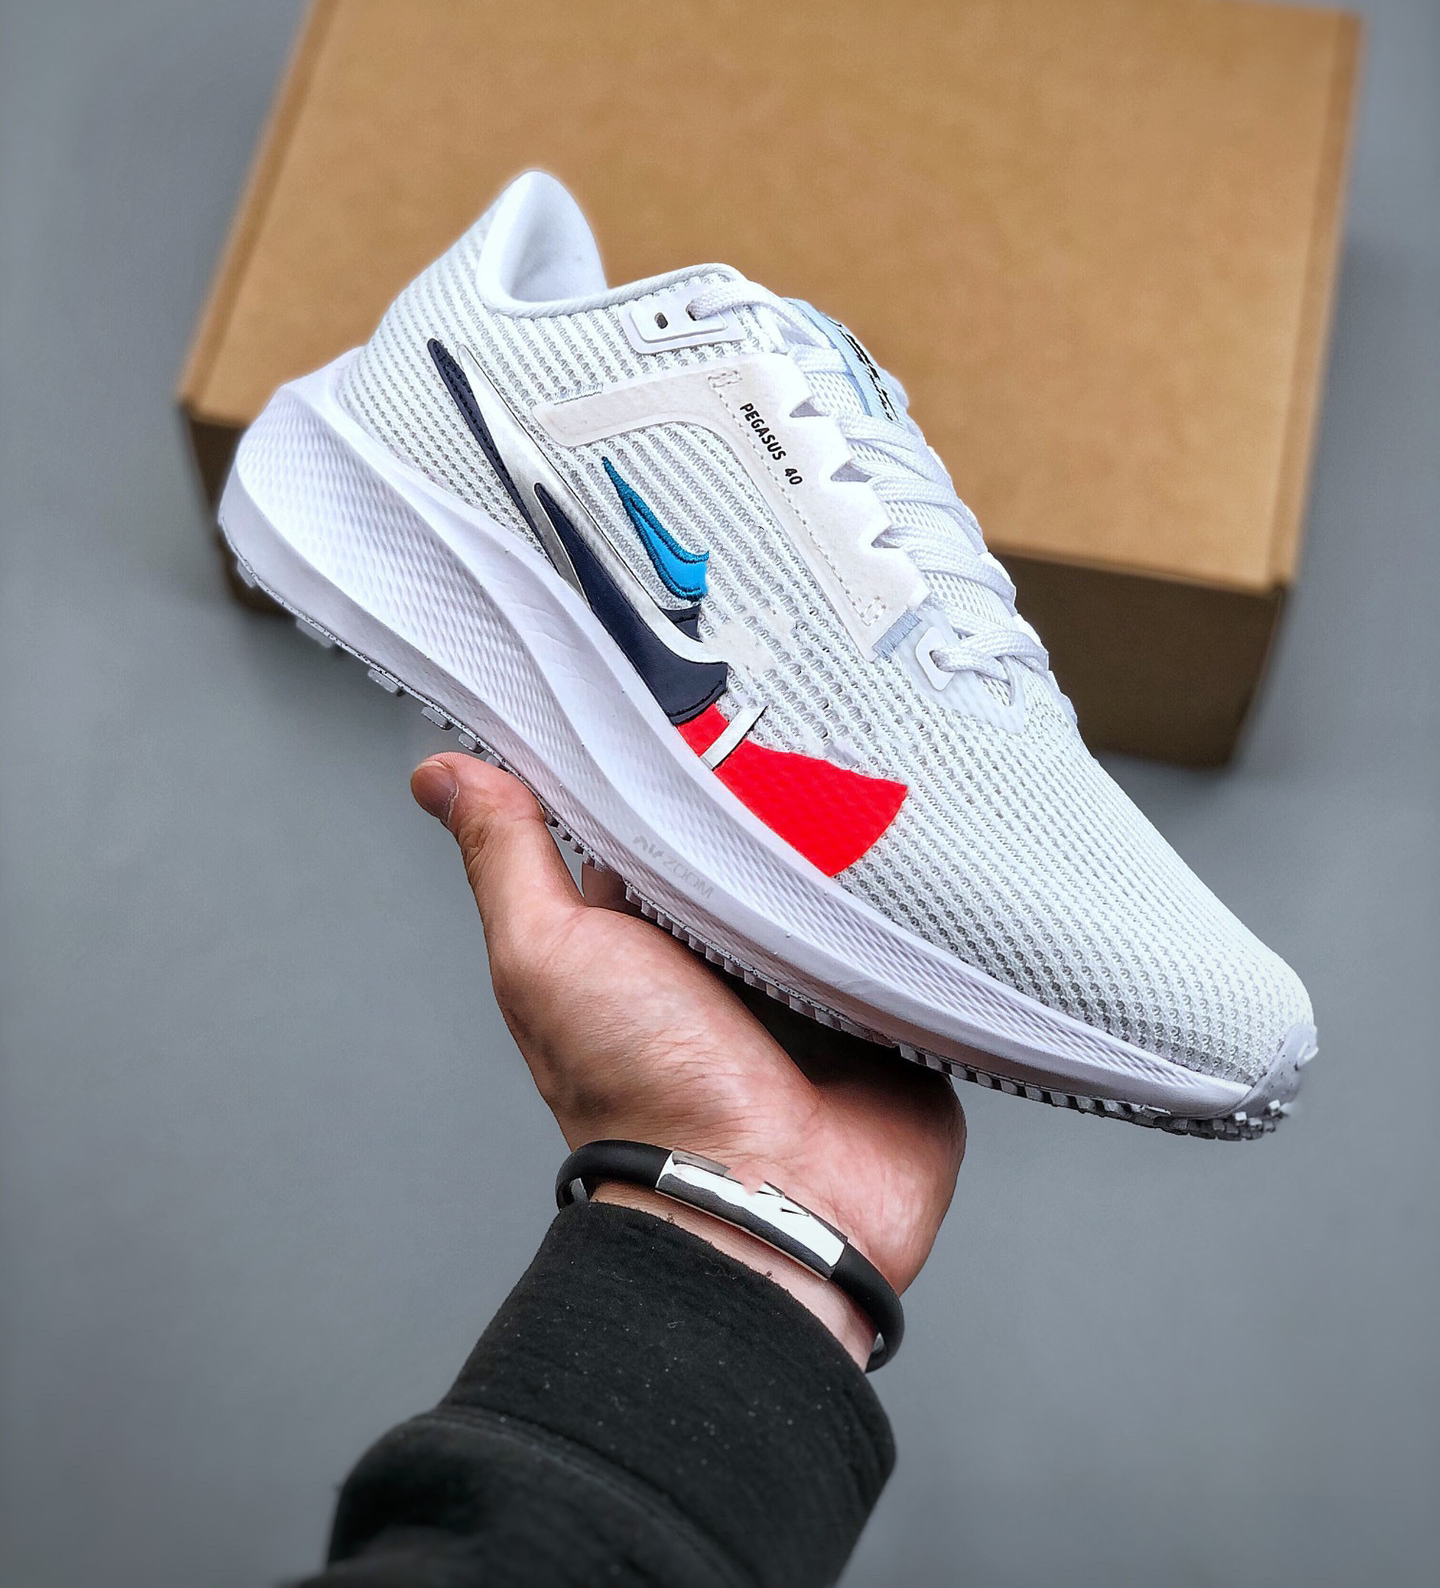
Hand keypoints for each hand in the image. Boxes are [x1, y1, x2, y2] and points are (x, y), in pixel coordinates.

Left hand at [412, 754, 964, 1365]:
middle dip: (778, 775)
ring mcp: (816, 973)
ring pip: (841, 867)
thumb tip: (438, 771)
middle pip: (756, 832)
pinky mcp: (893, 999)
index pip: (655, 812)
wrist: (765, 1205)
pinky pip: (915, 922)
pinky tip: (933, 827)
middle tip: (806, 693)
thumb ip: (506, 857)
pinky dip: (921, 888)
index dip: (670, 749)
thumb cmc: (642, 1092)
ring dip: (858, 826)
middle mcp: (727, 947)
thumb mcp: (548, 955)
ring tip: (881, 742)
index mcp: (643, 929)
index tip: (692, 673)